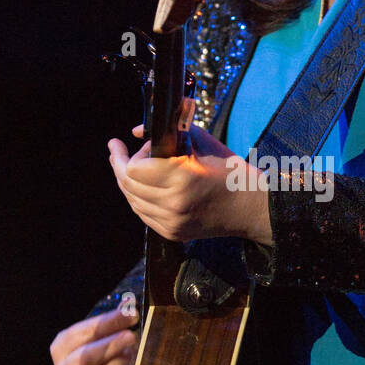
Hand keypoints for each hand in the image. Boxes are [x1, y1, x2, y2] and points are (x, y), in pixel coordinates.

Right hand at [50, 306, 138, 364]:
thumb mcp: (102, 329)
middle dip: (109, 347)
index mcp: (61, 345)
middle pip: (84, 359)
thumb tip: (130, 306)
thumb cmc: (99, 344)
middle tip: (131, 336)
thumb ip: (114, 318)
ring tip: (130, 355)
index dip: (108, 323)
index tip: (131, 315)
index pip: (83, 332)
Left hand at [107, 123, 273, 244]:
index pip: (133, 169)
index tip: (129, 143)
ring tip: (129, 168)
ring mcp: (172, 222)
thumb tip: (137, 132)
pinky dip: (139, 199)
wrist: (248, 206)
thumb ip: (166, 132)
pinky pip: (143, 214)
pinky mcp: (172, 233)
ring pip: (133, 201)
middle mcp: (174, 203)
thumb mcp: (199, 140)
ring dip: (127, 183)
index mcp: (182, 177)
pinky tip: (142, 187)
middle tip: (116, 151)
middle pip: (128, 185)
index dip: (128, 155)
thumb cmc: (226, 168)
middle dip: (118, 165)